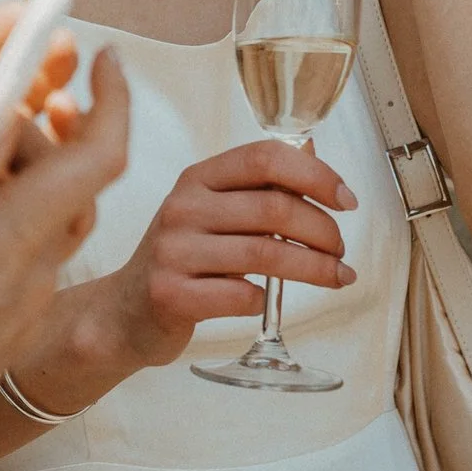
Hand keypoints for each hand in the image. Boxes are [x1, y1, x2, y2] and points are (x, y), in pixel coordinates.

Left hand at [0, 0, 80, 287]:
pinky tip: (51, 165)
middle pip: (11, 91)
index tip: (36, 17)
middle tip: (61, 55)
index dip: (8, 34)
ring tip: (51, 108)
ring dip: (44, 119)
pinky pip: (26, 197)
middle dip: (40, 68)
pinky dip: (44, 177)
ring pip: (26, 141)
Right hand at [0, 39, 131, 470]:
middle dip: (69, 119)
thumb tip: (0, 101)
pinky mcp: (10, 317)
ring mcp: (28, 296)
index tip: (108, 56)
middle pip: (83, 176)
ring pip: (59, 211)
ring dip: (44, 164)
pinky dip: (22, 204)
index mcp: (13, 237)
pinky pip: (35, 243)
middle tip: (27, 82)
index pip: (101, 154)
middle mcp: (37, 266)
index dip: (115, 97)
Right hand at [93, 140, 359, 368]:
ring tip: (336, 276)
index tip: (346, 200)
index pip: (264, 158)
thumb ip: (256, 191)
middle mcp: (183, 208)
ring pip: (265, 254)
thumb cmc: (183, 258)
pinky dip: (267, 300)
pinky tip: (270, 302)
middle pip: (273, 208)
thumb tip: (317, 166)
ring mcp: (173, 251)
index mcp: (198, 178)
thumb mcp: (210, 212)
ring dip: (314, 268)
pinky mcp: (171, 295)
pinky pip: (241, 296)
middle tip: (340, 250)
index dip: (315, 175)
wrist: (125, 312)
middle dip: (323, 230)